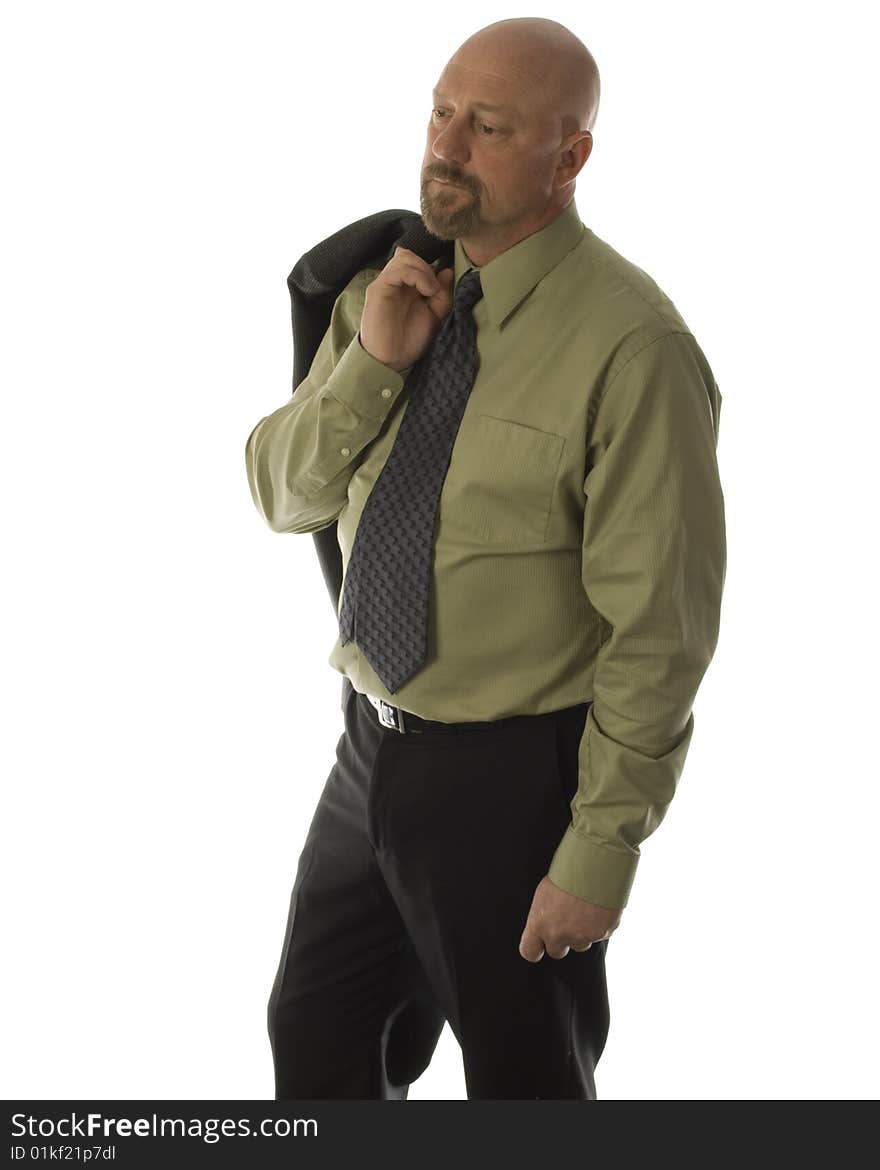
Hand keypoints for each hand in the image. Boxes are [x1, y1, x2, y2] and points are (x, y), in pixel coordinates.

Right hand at [359, 246, 454, 371]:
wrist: (390, 362)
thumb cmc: (410, 342)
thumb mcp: (435, 317)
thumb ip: (442, 296)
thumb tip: (447, 272)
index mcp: (406, 287)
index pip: (418, 261)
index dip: (433, 268)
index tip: (444, 287)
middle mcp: (395, 283)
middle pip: (410, 255)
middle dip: (428, 267)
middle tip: (437, 290)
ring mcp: (385, 284)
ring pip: (404, 257)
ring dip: (423, 270)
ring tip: (432, 291)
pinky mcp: (378, 290)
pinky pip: (397, 271)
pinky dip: (416, 276)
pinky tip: (426, 291)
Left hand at [519, 875, 621, 961]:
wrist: (594, 865)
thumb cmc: (566, 873)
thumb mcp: (544, 893)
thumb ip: (543, 916)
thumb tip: (546, 923)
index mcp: (539, 924)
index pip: (529, 951)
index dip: (534, 949)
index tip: (538, 946)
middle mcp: (559, 935)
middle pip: (557, 952)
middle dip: (561, 940)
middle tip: (566, 922)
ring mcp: (582, 936)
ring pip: (581, 944)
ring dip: (581, 933)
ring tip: (584, 909)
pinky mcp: (603, 933)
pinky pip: (600, 934)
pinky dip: (599, 924)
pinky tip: (598, 907)